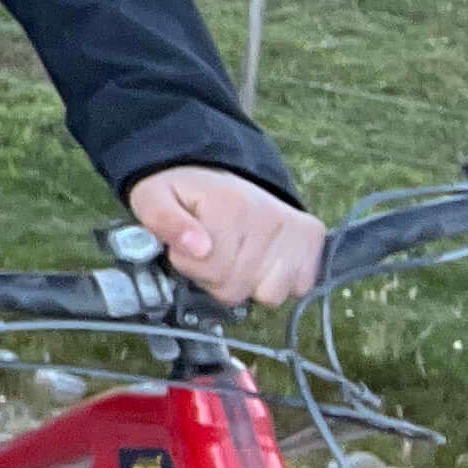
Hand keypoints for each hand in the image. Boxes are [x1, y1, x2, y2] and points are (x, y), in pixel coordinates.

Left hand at [126, 165, 324, 307]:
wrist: (216, 172)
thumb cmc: (185, 193)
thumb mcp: (154, 199)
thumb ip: (165, 222)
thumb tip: (197, 248)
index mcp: (230, 205)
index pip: (211, 270)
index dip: (190, 265)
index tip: (186, 245)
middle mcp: (270, 215)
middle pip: (237, 287)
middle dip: (214, 277)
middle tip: (209, 250)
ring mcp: (295, 228)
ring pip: (269, 295)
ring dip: (246, 284)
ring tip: (235, 256)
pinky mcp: (312, 238)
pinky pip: (297, 288)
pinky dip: (276, 283)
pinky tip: (261, 260)